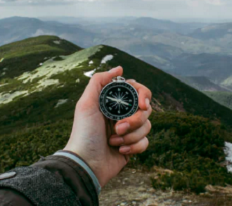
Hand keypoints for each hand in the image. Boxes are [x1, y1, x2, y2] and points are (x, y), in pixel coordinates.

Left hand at [64, 66, 151, 186]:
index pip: (138, 91)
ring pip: (147, 126)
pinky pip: (146, 142)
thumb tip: (120, 68)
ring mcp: (128, 130)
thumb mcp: (86, 103)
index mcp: (113, 103)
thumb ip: (99, 81)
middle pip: (146, 109)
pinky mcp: (132, 146)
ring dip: (131, 135)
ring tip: (114, 141)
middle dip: (134, 120)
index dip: (143, 96)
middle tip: (118, 128)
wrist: (86, 163)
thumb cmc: (84, 133)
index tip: (142, 105)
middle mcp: (122, 114)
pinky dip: (134, 147)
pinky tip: (120, 151)